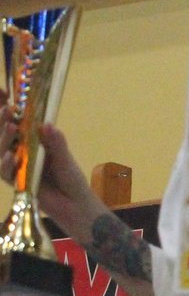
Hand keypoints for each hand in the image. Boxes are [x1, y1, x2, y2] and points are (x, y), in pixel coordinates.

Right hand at [0, 102, 91, 229]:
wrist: (74, 205)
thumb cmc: (71, 179)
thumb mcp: (65, 158)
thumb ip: (56, 143)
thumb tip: (46, 124)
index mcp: (33, 140)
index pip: (16, 120)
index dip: (5, 106)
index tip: (3, 90)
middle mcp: (22, 150)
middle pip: (4, 132)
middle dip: (2, 119)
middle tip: (7, 108)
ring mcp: (17, 166)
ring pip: (2, 149)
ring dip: (4, 138)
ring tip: (11, 127)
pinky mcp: (16, 182)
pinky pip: (6, 171)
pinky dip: (7, 163)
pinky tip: (11, 155)